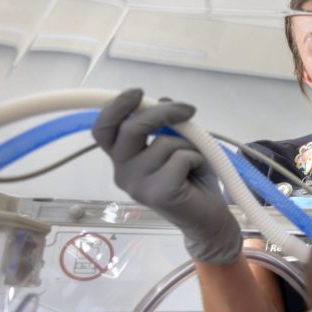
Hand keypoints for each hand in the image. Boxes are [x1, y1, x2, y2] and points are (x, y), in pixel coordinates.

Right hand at [92, 89, 241, 264]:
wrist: (208, 218)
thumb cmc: (192, 179)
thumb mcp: (179, 145)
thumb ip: (167, 125)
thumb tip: (163, 100)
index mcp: (123, 159)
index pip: (103, 130)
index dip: (116, 107)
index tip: (138, 93)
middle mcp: (122, 172)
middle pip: (131, 129)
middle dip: (161, 113)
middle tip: (188, 110)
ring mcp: (137, 185)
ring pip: (165, 143)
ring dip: (189, 146)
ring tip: (193, 164)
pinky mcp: (158, 193)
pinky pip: (181, 157)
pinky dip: (197, 159)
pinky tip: (196, 175)